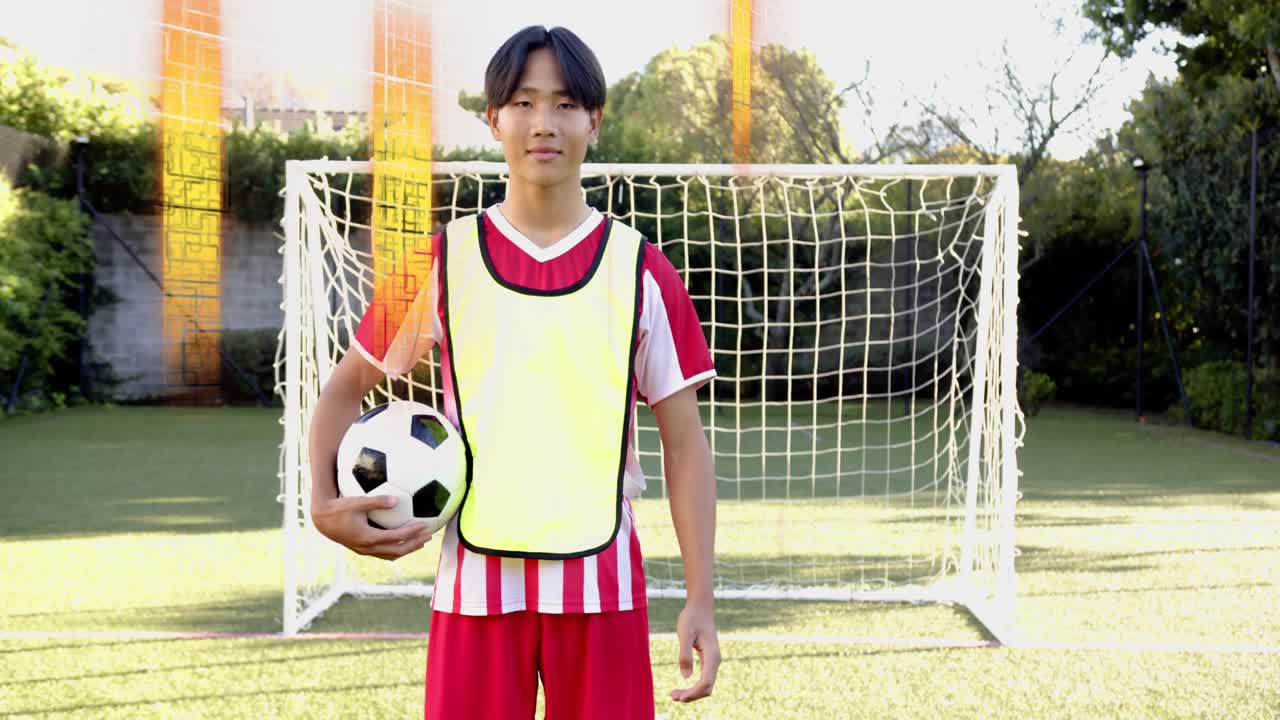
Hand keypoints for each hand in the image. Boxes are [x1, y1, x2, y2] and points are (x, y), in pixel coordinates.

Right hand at [311, 495, 432, 560]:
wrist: (321, 520)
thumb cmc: (338, 508)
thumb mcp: (357, 502)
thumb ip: (377, 501)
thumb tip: (396, 499)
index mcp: (368, 538)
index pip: (396, 538)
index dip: (412, 533)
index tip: (425, 526)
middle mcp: (367, 548)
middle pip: (397, 550)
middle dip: (414, 544)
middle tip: (429, 537)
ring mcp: (364, 550)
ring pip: (390, 554)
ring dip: (407, 549)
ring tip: (421, 542)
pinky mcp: (361, 549)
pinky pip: (383, 553)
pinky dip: (396, 548)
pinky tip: (403, 540)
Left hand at [671, 601, 719, 702]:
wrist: (700, 607)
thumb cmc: (691, 618)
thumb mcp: (685, 634)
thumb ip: (685, 654)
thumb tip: (686, 677)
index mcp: (712, 656)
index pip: (705, 683)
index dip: (693, 693)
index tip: (678, 696)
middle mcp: (715, 661)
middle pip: (707, 687)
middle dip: (691, 695)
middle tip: (672, 696)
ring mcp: (713, 661)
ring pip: (706, 684)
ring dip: (692, 692)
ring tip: (674, 694)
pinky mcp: (709, 659)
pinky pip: (704, 679)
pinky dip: (694, 686)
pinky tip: (683, 686)